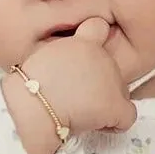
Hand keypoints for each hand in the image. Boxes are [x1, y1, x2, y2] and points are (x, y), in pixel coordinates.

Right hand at [20, 17, 137, 135]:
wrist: (32, 107)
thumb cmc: (28, 89)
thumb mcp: (40, 60)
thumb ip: (60, 58)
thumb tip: (64, 76)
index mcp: (80, 43)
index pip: (98, 27)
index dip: (97, 41)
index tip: (87, 56)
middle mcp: (101, 56)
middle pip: (109, 70)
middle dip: (97, 83)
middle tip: (74, 97)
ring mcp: (112, 80)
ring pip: (119, 93)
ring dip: (104, 102)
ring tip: (80, 112)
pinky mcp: (116, 105)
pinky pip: (126, 117)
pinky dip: (115, 124)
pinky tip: (96, 126)